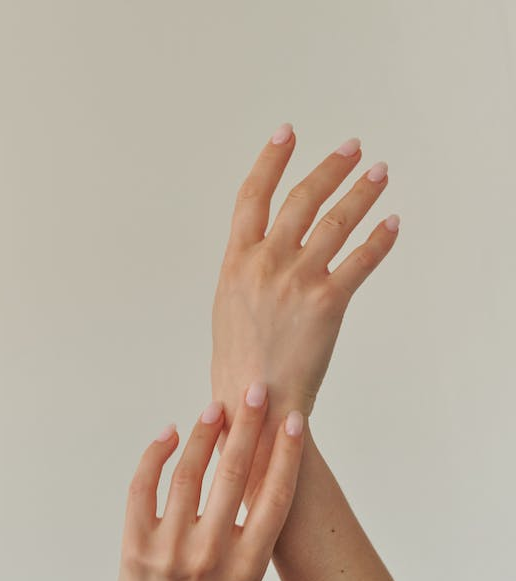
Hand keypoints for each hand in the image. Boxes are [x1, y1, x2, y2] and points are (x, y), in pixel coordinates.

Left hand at [108, 384, 303, 580]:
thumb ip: (254, 539)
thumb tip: (257, 477)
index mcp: (247, 568)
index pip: (274, 499)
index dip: (286, 455)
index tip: (294, 421)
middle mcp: (211, 556)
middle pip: (234, 476)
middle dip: (248, 427)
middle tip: (256, 391)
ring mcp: (170, 550)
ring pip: (188, 474)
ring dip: (205, 434)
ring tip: (216, 408)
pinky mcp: (137, 545)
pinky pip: (144, 487)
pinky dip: (156, 455)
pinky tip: (170, 434)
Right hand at [211, 123, 398, 497]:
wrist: (255, 403)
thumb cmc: (240, 363)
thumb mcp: (230, 307)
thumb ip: (249, 271)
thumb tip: (268, 248)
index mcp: (236, 262)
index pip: (253, 196)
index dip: (271, 160)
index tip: (287, 134)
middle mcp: (265, 263)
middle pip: (302, 199)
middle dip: (330, 168)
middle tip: (352, 149)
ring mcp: (297, 281)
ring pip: (336, 222)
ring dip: (361, 193)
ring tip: (378, 173)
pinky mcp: (327, 303)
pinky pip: (360, 261)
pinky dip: (380, 239)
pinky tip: (393, 223)